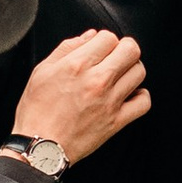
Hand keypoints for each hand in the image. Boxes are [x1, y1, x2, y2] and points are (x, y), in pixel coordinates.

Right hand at [11, 28, 149, 162]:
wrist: (40, 146)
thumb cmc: (37, 111)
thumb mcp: (42, 71)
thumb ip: (67, 48)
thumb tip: (90, 36)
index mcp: (77, 64)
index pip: (109, 37)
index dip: (105, 41)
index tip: (100, 49)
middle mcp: (96, 80)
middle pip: (131, 50)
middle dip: (125, 49)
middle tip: (116, 57)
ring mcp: (110, 101)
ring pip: (139, 72)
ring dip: (131, 70)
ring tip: (121, 76)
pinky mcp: (117, 120)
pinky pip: (143, 103)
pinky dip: (140, 96)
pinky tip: (129, 95)